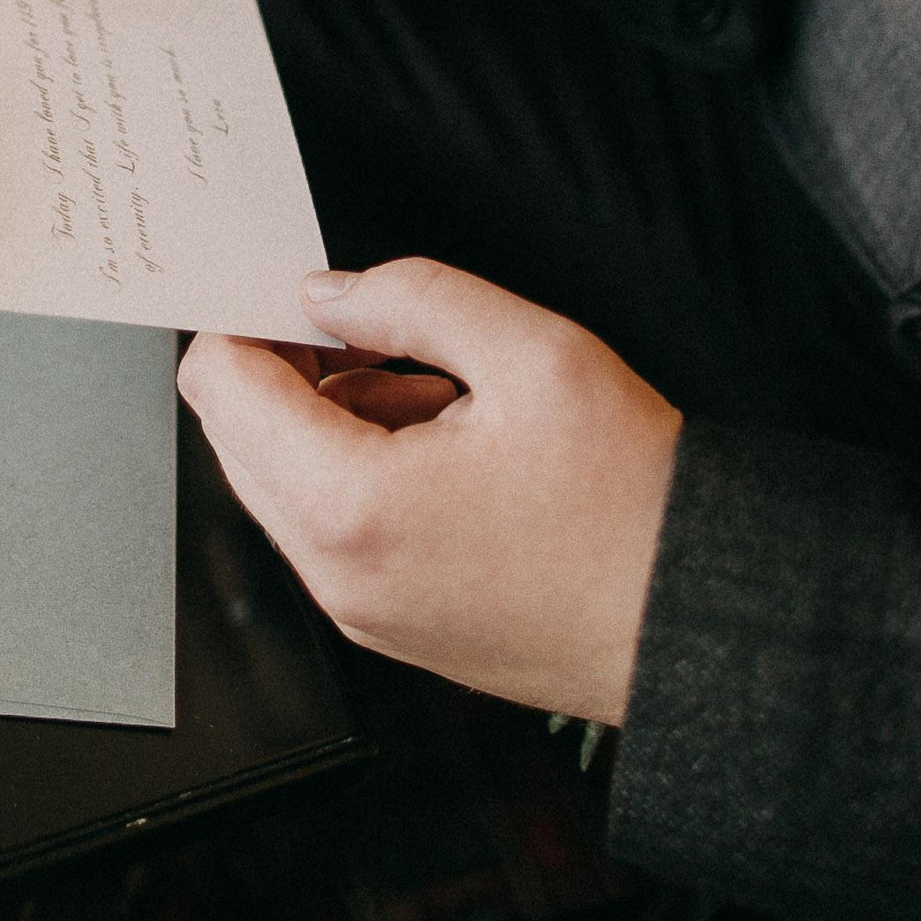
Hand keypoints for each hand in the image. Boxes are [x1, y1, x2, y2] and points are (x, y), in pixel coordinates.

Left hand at [179, 259, 681, 723]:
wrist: (700, 621)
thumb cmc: (637, 506)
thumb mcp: (533, 353)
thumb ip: (411, 296)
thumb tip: (329, 294)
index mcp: (349, 506)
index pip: (220, 388)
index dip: (249, 322)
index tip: (298, 297)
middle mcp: (336, 573)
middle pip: (237, 438)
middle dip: (291, 371)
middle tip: (379, 335)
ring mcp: (360, 611)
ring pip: (285, 483)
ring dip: (337, 422)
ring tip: (445, 401)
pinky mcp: (392, 626)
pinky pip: (334, 531)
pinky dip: (366, 475)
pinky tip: (455, 454)